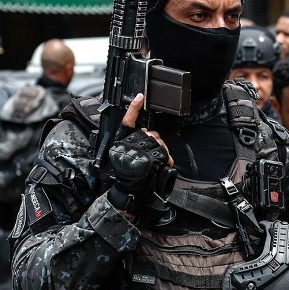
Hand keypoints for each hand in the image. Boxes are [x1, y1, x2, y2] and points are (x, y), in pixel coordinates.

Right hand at [106, 95, 174, 210]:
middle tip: (156, 158)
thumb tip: (148, 136)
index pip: (127, 121)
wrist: (129, 192)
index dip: (133, 108)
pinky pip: (162, 151)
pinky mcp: (146, 157)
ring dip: (163, 153)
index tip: (140, 97)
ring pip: (158, 142)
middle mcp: (127, 142)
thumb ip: (135, 144)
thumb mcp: (128, 157)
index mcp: (121, 141)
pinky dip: (166, 158)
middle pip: (150, 133)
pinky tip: (164, 164)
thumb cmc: (129, 177)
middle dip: (157, 144)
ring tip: (159, 164)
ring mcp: (137, 149)